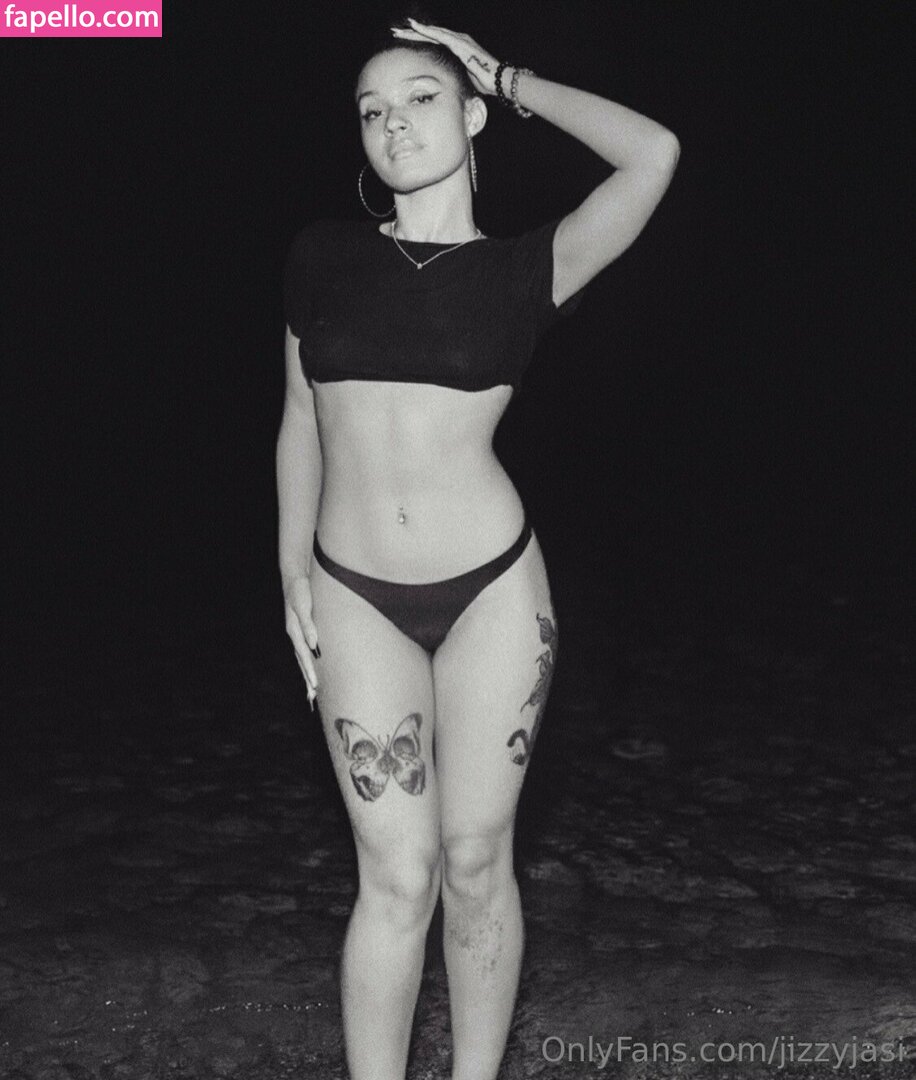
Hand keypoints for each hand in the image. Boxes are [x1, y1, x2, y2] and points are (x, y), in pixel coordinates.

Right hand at [283, 574, 319, 709]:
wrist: (295, 577)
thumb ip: (308, 625)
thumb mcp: (303, 607)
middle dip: (306, 678)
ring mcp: (298, 632)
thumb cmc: (300, 590)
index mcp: (294, 631)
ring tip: (311, 689)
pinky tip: (312, 666)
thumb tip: (313, 644)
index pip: (303, 656)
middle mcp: (295, 634)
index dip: (309, 671)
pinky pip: (305, 650)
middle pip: (301, 661)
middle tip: (311, 697)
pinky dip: (308, 661)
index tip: (315, 686)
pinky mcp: (303, 628)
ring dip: (306, 672)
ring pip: (302, 657)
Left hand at [391, 17, 503, 96]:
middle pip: (430, 36)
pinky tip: (416, 28)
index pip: (433, 43)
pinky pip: (440, 36)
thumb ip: (455, 76)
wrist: (498, 81)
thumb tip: (447, 84)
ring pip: (433, 33)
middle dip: (412, 34)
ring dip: (416, 30)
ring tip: (401, 29)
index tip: (403, 41)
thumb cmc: (485, 82)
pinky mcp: (460, 43)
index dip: (418, 41)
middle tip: (395, 32)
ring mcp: (458, 40)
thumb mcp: (464, 79)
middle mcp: (457, 41)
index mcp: (456, 49)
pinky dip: (427, 31)